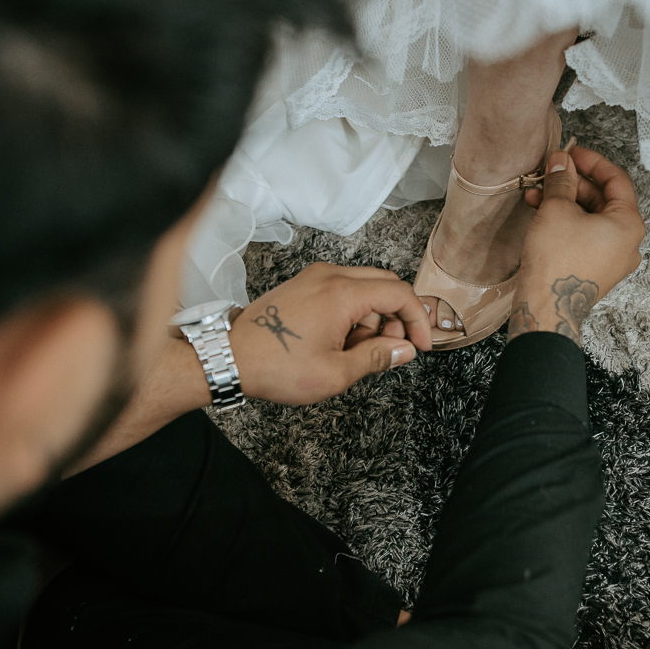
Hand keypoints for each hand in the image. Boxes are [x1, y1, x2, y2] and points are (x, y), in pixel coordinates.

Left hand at [65, 263, 430, 476]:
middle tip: (394, 349)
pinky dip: (353, 312)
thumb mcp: (336, 373)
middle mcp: (330, 275)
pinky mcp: (303, 285)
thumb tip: (404, 351)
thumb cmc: (277, 366)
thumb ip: (378, 357)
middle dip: (397, 317)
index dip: (418, 319)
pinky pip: (342, 290)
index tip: (421, 345)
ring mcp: (314, 277)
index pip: (399, 293)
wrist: (228, 358)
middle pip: (385, 284)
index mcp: (343, 293)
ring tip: (359, 353)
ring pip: (364, 288)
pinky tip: (341, 342)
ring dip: (373, 317)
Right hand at [511, 143, 644, 343]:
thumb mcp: (557, 209)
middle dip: (572, 183)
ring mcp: (613, 258)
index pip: (616, 180)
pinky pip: (585, 235)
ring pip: (590, 217)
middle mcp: (627, 242)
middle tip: (550, 172)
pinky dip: (567, 222)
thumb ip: (561, 180)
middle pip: (602, 199)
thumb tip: (561, 162)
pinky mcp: (597, 269)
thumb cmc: (558, 263)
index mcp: (629, 224)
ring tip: (536, 193)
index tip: (571, 153)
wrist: (547, 307)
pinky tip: (542, 213)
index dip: (591, 162)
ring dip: (564, 202)